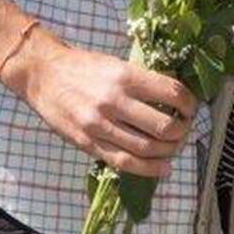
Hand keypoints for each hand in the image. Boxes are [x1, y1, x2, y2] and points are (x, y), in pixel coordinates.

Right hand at [6, 31, 197, 176]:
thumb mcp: (118, 64)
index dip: (190, 104)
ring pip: (148, 148)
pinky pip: (124, 162)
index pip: (173, 93)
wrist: (42, 74)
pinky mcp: (87, 143)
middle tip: (183, 129)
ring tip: (174, 147)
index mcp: (126, 77)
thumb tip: (177, 99)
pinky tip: (163, 168)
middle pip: (164, 126)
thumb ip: (144, 82)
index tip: (191, 108)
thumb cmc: (84, 67)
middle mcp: (114, 101)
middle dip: (182, 131)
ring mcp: (99, 125)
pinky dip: (149, 169)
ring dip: (169, 151)